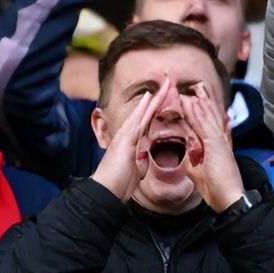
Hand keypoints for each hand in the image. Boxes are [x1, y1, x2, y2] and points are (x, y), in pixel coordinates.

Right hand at [90, 78, 163, 201]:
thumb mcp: (134, 171)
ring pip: (142, 112)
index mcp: (133, 143)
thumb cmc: (119, 183)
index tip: (167, 96)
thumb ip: (138, 163)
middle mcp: (128, 136)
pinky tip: (149, 97)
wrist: (106, 191)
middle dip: (157, 97)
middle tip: (168, 81)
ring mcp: (125, 136)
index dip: (157, 109)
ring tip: (164, 83)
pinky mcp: (125, 140)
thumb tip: (142, 162)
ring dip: (154, 98)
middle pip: (146, 112)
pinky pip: (137, 121)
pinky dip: (143, 108)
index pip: (148, 121)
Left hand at [178, 82, 246, 212]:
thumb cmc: (215, 189)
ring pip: (210, 117)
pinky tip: (191, 102)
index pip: (209, 124)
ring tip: (196, 86)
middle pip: (212, 116)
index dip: (203, 110)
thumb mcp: (197, 170)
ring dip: (202, 100)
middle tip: (200, 85)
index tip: (197, 98)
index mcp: (217, 146)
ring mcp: (220, 142)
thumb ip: (192, 157)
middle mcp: (221, 141)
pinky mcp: (217, 146)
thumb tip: (185, 148)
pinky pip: (205, 125)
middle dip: (206, 100)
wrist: (228, 198)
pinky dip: (198, 113)